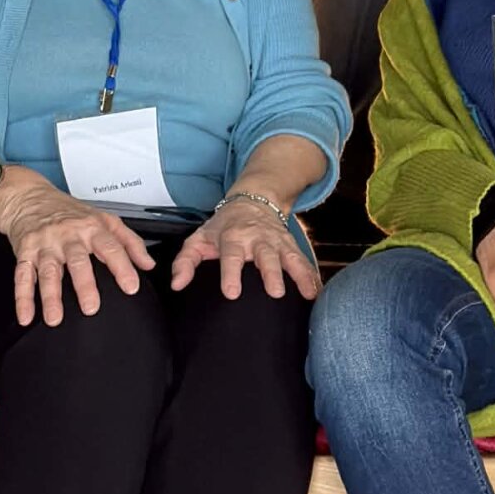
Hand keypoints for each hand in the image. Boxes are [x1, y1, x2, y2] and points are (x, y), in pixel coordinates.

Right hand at [0, 171, 154, 326]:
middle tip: (91, 308)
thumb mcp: (104, 218)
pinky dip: (23, 298)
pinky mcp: (24, 252)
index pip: (111, 246)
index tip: (131, 287)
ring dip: (51, 296)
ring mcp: (45, 244)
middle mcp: (68, 235)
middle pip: (78, 260)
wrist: (30, 197)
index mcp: (91, 227)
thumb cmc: (70, 212)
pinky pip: (22, 276)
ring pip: (48, 271)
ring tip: (55, 318)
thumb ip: (129, 242)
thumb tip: (148, 264)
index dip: (122, 267)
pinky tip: (26, 316)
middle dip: (84, 284)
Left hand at [171, 197, 320, 299]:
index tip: (231, 293)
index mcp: (233, 237)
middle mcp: (257, 237)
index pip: (231, 255)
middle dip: (271, 272)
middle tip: (275, 292)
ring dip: (299, 273)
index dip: (231, 273)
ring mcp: (276, 240)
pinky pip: (303, 259)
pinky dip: (311, 274)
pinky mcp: (290, 244)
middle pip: (265, 255)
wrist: (253, 200)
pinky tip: (317, 290)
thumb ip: (185, 262)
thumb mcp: (199, 239)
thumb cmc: (223, 226)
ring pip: (289, 256)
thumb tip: (177, 285)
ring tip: (307, 292)